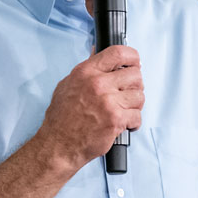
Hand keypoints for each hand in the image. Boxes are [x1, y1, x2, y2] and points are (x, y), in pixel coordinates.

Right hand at [37, 45, 144, 170]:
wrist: (58, 145)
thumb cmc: (61, 118)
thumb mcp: (67, 85)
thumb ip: (87, 69)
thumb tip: (97, 51)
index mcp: (86, 72)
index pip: (118, 53)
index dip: (132, 57)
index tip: (135, 62)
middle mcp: (98, 84)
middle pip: (135, 74)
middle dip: (135, 84)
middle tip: (129, 92)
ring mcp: (108, 102)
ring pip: (139, 95)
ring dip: (135, 104)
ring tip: (125, 109)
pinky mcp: (116, 120)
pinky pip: (137, 116)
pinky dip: (134, 122)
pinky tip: (125, 123)